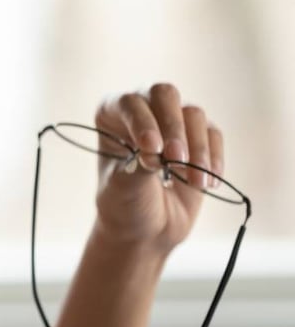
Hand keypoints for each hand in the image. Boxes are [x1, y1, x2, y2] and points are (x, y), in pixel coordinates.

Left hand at [93, 83, 223, 252]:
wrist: (147, 232)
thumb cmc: (125, 205)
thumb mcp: (124, 187)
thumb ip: (138, 164)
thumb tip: (161, 149)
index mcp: (112, 116)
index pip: (130, 103)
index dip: (143, 122)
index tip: (151, 150)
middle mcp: (143, 111)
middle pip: (165, 95)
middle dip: (174, 127)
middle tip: (176, 160)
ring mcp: (173, 123)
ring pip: (194, 114)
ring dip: (197, 148)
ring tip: (194, 182)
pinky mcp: (199, 139)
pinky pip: (213, 134)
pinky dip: (214, 157)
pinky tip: (207, 183)